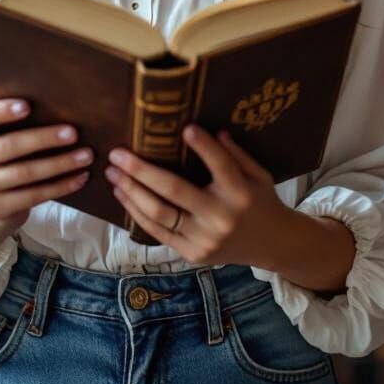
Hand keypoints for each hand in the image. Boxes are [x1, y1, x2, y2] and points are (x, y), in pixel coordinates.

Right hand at [0, 99, 92, 235]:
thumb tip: (60, 105)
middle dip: (44, 139)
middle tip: (74, 133)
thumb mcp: (2, 135)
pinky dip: (60, 186)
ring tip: (85, 156)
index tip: (28, 105)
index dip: (2, 111)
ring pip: (24, 173)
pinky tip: (80, 178)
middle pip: (9, 146)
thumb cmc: (6, 156)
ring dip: (60, 164)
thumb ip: (17, 122)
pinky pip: (33, 196)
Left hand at [105, 124, 289, 267]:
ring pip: (159, 214)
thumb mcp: (258, 174)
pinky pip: (158, 232)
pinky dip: (137, 212)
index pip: (221, 165)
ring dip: (131, 191)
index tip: (185, 128)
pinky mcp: (191, 254)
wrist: (271, 245)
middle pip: (174, 190)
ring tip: (113, 173)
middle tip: (117, 153)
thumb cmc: (261, 201)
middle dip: (141, 170)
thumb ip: (237, 154)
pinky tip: (124, 194)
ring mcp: (204, 239)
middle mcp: (220, 217)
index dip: (203, 147)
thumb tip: (214, 130)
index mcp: (241, 193)